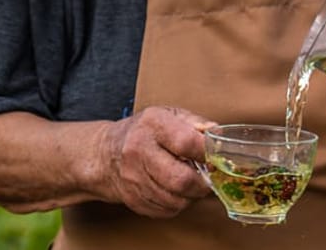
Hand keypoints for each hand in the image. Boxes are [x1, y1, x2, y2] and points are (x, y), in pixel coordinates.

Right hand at [94, 106, 215, 217]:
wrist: (106, 153)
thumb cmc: (146, 132)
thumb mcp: (170, 115)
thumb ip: (197, 124)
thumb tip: (218, 136)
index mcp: (153, 125)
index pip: (187, 143)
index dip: (208, 154)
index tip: (216, 158)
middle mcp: (138, 151)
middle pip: (181, 179)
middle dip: (203, 183)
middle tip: (208, 178)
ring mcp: (133, 178)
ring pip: (176, 200)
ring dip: (192, 196)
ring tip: (191, 183)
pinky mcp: (132, 199)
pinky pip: (166, 210)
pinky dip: (178, 204)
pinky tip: (176, 191)